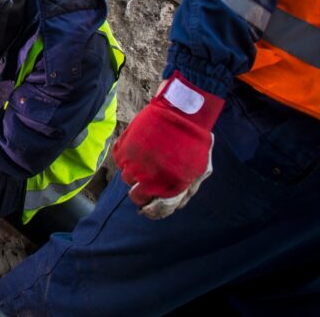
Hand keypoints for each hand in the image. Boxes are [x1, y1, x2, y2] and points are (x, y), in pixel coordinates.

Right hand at [112, 72, 224, 219]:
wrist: (180, 112)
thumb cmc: (193, 140)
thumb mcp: (199, 170)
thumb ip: (185, 189)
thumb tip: (175, 204)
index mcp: (169, 187)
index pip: (154, 208)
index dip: (152, 204)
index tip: (151, 197)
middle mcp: (149, 179)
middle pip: (136, 197)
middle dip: (140, 192)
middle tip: (145, 179)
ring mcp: (134, 165)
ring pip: (127, 177)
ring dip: (133, 171)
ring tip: (144, 156)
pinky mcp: (124, 149)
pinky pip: (119, 160)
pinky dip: (125, 155)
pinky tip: (137, 146)